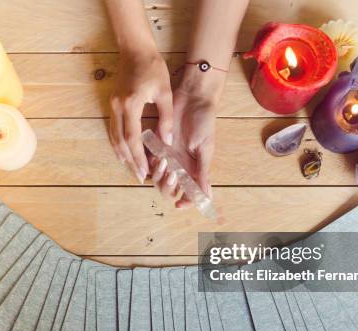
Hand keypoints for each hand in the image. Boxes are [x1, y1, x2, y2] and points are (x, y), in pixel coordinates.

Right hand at [109, 50, 172, 182]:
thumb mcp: (165, 93)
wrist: (135, 49)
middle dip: (130, 161)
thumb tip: (166, 142)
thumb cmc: (153, 68)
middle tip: (139, 176)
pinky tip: (124, 151)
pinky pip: (113, 129)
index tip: (144, 171)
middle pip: (121, 142)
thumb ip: (166, 118)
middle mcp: (118, 108)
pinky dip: (118, 143)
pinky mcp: (112, 104)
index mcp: (131, 105)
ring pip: (114, 137)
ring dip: (122, 154)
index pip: (133, 138)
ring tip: (131, 168)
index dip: (138, 157)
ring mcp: (112, 106)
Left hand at [150, 67, 223, 208]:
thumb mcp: (206, 148)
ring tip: (165, 161)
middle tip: (172, 174)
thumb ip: (203, 172)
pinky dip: (151, 161)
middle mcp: (181, 166)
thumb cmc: (204, 122)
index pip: (188, 193)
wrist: (193, 98)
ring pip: (157, 176)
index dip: (184, 202)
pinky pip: (149, 160)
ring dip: (159, 174)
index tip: (179, 204)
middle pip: (169, 188)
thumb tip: (208, 197)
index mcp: (195, 169)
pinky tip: (157, 154)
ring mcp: (168, 156)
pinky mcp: (157, 144)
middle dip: (169, 187)